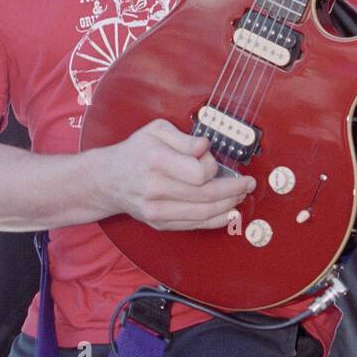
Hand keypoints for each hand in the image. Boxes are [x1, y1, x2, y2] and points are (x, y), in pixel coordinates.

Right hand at [100, 119, 254, 229]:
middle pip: (207, 196)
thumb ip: (184, 137)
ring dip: (229, 205)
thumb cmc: (135, 152)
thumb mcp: (156, 130)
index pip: (200, 173)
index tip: (212, 159)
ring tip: (242, 195)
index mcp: (157, 161)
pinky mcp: (160, 223)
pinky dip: (216, 220)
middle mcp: (156, 189)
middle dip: (234, 189)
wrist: (107, 179)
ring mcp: (157, 210)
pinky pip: (194, 225)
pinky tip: (230, 212)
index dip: (214, 167)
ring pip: (204, 213)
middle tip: (248, 183)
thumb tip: (207, 147)